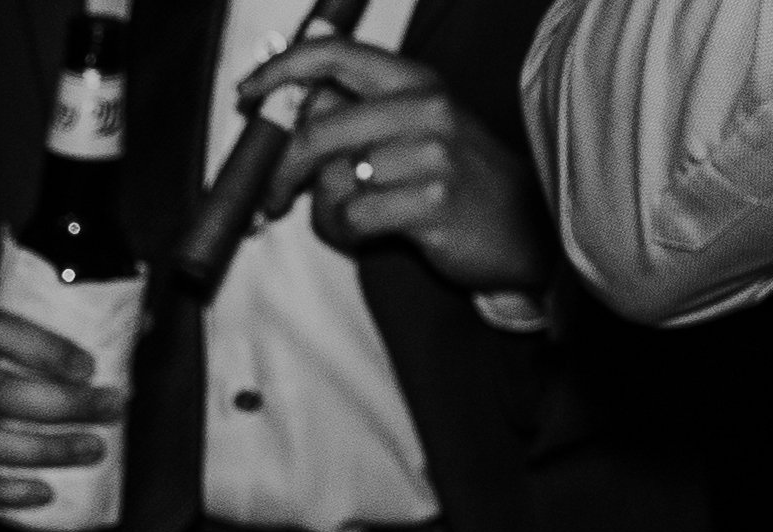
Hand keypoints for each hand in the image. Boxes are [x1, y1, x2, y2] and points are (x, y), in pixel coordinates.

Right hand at [0, 293, 124, 518]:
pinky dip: (7, 493)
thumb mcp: (7, 304)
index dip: (48, 351)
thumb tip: (141, 325)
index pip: (2, 332)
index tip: (92, 367)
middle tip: (110, 410)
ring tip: (93, 450)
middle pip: (1, 395)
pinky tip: (45, 493)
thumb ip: (62, 315)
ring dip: (45, 453)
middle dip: (62, 407)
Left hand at [239, 37, 552, 293]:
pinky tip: (367, 236)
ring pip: (332, 181)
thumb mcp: (415, 131)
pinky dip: (345, 234)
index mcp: (413, 79)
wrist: (525, 227)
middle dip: (280, 170)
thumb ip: (359, 117)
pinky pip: (353, 216)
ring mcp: (430, 152)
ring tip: (348, 222)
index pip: (334, 55)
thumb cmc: (456, 180)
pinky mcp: (431, 200)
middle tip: (270, 198)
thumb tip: (292, 115)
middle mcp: (424, 105)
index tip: (247, 97)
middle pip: (317, 129)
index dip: (280, 71)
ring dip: (323, 213)